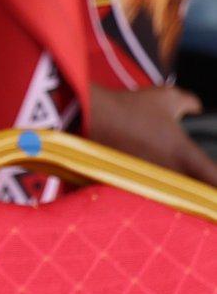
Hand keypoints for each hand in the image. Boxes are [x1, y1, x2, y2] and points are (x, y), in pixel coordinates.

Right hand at [86, 85, 216, 186]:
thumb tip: (196, 107)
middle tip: (201, 185)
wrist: (89, 119)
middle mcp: (168, 172)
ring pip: (170, 197)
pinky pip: (146, 195)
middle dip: (199, 190)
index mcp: (183, 153)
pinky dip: (151, 193)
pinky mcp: (128, 186)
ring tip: (176, 188)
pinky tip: (148, 185)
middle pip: (193, 193)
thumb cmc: (129, 108)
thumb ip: (189, 103)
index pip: (213, 178)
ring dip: (175, 193)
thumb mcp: (167, 97)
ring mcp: (147, 182)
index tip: (216, 187)